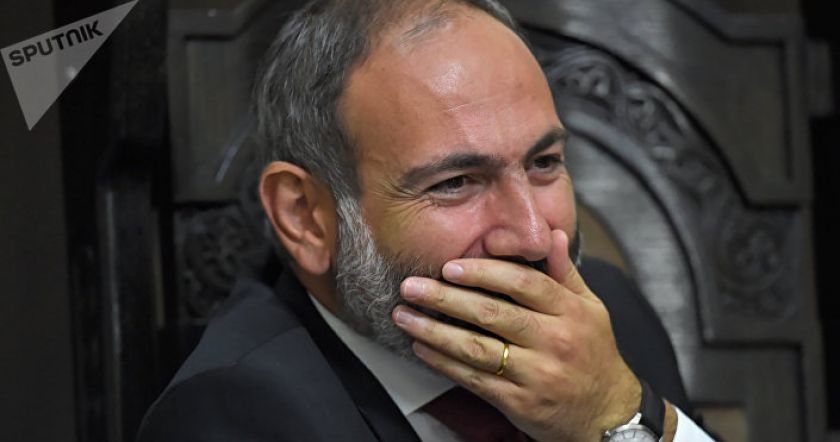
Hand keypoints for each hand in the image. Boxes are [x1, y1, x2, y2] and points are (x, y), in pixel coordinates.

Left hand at [392, 229, 642, 441]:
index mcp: (569, 312)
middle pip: (493, 314)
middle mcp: (553, 341)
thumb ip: (565, 272)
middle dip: (446, 297)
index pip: (524, 284)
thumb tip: (551, 233)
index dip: (484, 272)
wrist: (607, 414)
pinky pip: (474, 379)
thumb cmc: (594, 354)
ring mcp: (536, 374)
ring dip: (434, 330)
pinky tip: (422, 348)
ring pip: (477, 348)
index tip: (450, 266)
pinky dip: (444, 363)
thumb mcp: (590, 308)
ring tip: (404, 315)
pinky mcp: (519, 402)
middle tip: (412, 285)